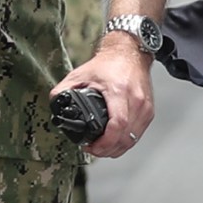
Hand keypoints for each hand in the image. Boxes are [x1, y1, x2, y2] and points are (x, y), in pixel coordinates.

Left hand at [52, 39, 152, 159]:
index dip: (105, 142)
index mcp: (119, 91)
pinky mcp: (148, 111)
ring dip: (116, 149)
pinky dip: (125, 142)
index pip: (117, 123)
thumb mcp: (80, 73)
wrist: (130, 53)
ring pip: (132, 139)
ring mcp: (145, 107)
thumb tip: (54, 103)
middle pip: (125, 137)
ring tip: (101, 148)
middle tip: (92, 150)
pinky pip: (137, 134)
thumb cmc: (108, 63)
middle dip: (107, 149)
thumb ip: (63, 89)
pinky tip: (113, 142)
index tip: (92, 147)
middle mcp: (136, 100)